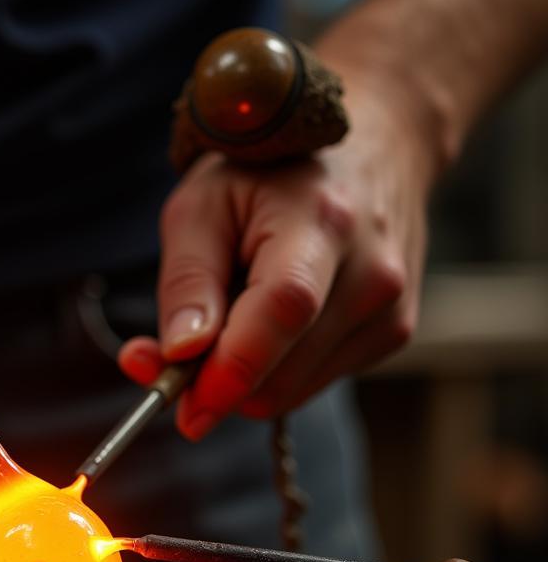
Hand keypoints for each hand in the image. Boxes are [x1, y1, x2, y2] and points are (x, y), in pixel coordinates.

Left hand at [118, 66, 435, 438]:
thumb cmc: (270, 175)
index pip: (284, 311)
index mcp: (322, 223)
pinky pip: (312, 382)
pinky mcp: (393, 334)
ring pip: (293, 389)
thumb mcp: (204, 204)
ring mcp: (392, 309)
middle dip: (215, 384)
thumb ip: (188, 280)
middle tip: (168, 362)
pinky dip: (274, 370)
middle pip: (284, 370)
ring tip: (230, 315)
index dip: (231, 369)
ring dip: (242, 377)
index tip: (185, 410)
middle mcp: (373, 272)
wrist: (371, 152)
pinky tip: (269, 320)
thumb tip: (179, 354)